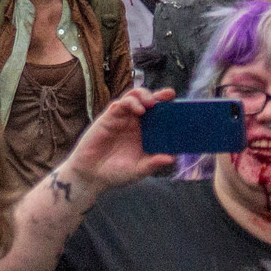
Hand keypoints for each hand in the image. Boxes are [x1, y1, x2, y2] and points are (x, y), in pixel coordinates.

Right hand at [52, 88, 175, 201]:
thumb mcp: (138, 170)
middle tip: (168, 95)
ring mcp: (122, 118)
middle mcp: (134, 123)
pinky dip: (131, 103)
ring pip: (134, 97)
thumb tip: (171, 158)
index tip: (179, 105)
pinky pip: (120, 104)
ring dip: (144, 95)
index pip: (158, 115)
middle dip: (159, 95)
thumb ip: (153, 163)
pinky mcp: (109, 117)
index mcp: (144, 133)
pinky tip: (139, 110)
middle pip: (148, 101)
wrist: (92, 176)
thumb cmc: (116, 173)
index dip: (168, 108)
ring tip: (152, 103)